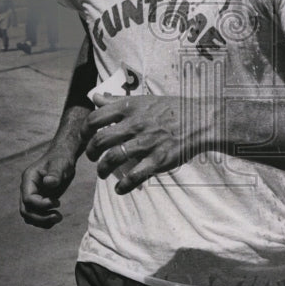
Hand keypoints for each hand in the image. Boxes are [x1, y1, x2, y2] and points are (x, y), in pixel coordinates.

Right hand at [19, 151, 75, 228]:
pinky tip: (56, 218)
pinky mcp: (38, 201)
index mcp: (28, 179)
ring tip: (59, 218)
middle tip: (58, 216)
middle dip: (40, 217)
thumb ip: (55, 173)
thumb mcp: (60, 164)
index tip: (57, 202)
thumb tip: (49, 183)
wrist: (63, 157)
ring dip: (42, 221)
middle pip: (25, 210)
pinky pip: (36, 215)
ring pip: (29, 215)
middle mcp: (27, 188)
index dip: (41, 204)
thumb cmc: (61, 159)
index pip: (28, 198)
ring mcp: (32, 195)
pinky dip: (44, 221)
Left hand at [84, 93, 213, 193]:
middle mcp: (135, 125)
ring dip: (103, 170)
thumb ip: (116, 101)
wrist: (200, 121)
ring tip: (103, 173)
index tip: (85, 138)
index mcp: (130, 109)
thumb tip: (94, 96)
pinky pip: (134, 176)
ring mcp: (146, 143)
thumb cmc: (171, 109)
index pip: (95, 118)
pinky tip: (120, 189)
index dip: (84, 131)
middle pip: (100, 140)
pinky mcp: (157, 160)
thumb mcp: (143, 100)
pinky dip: (123, 186)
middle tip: (93, 158)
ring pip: (113, 159)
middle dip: (91, 152)